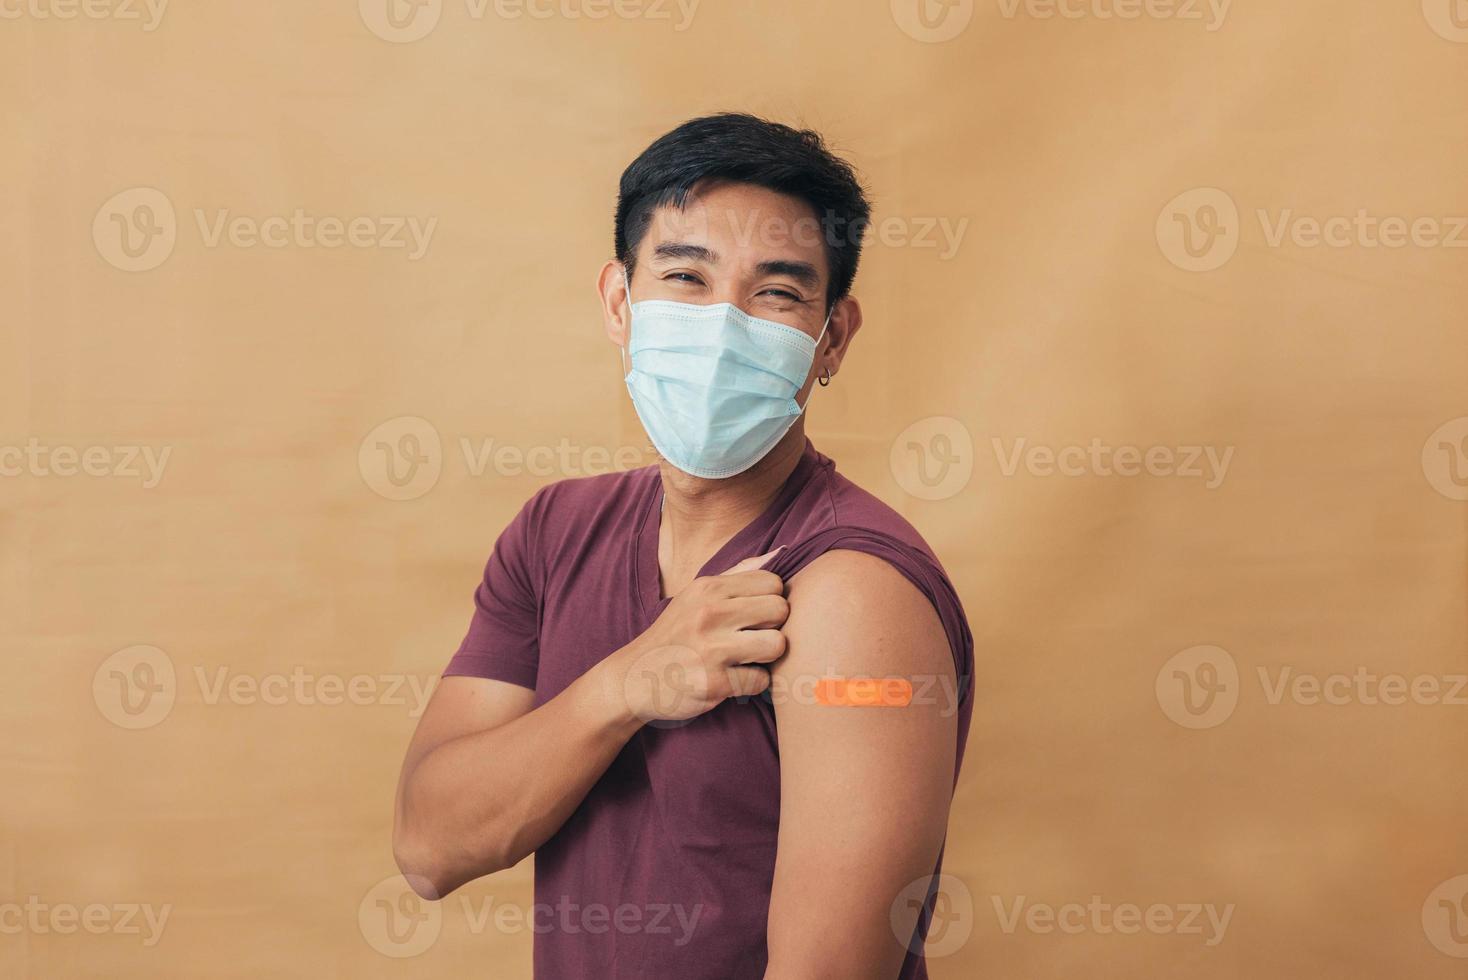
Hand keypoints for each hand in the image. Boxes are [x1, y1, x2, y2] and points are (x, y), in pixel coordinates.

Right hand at [615, 549, 788, 723]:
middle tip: (754, 637)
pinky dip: (752, 684)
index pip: (772, 582)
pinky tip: (734, 679)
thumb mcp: (695, 597)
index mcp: (708, 588)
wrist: (634, 677)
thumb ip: (735, 577)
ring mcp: (711, 649)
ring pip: (777, 645)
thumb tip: (778, 554)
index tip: (755, 615)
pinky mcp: (714, 683)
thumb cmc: (675, 635)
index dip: (770, 600)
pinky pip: (761, 680)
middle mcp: (709, 613)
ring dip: (767, 656)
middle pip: (780, 610)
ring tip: (748, 658)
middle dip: (773, 626)